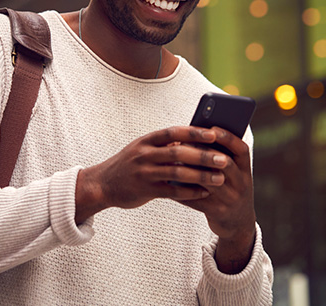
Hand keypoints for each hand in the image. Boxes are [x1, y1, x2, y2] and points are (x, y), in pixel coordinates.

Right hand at [75, 126, 233, 222]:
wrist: (102, 184)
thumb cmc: (129, 164)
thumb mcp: (142, 148)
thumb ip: (164, 145)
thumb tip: (193, 140)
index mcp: (146, 140)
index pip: (173, 132)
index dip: (194, 132)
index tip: (214, 133)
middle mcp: (144, 154)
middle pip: (178, 152)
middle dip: (203, 155)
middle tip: (223, 159)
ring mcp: (144, 172)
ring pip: (177, 173)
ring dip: (201, 175)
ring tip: (220, 178)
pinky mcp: (144, 190)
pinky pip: (171, 192)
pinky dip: (190, 192)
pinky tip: (204, 193)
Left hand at [179, 126, 256, 272]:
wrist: (238, 224)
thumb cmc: (230, 189)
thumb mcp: (234, 174)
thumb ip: (222, 156)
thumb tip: (197, 134)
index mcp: (246, 170)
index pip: (241, 150)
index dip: (227, 137)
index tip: (212, 128)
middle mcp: (241, 184)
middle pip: (225, 163)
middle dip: (205, 151)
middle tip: (185, 142)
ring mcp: (230, 199)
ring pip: (209, 180)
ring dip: (191, 168)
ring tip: (175, 160)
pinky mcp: (217, 211)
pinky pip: (197, 198)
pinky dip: (183, 189)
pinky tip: (170, 181)